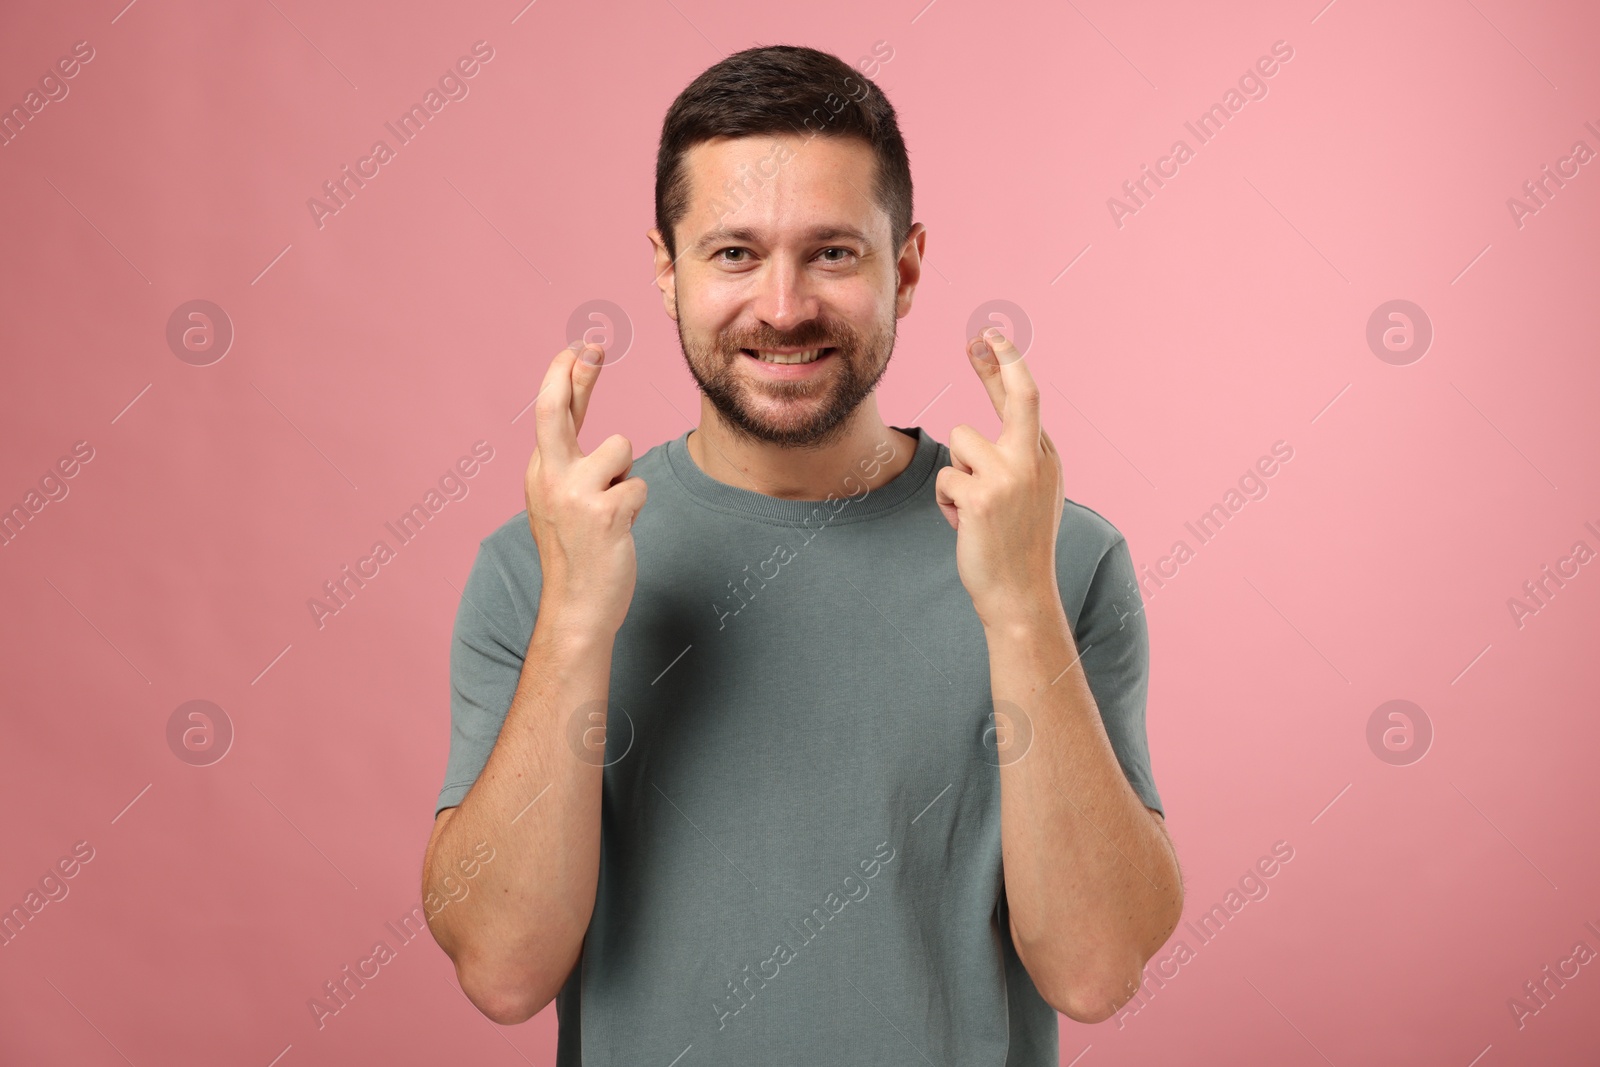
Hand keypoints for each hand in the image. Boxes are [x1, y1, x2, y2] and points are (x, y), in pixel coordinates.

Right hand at [524, 341, 647, 636]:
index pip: (552, 412)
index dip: (565, 375)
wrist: (576, 607)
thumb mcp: (562, 499)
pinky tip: (619, 530)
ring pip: (622, 450)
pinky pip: (639, 486)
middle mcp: (549, 478)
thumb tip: (581, 414)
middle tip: (593, 343)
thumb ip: (572, 457)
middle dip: (576, 373)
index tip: (581, 346)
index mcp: (539, 472)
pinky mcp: (604, 512)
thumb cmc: (577, 552)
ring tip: (611, 511)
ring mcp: (574, 495)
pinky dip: (637, 505)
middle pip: (556, 410)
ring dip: (626, 477)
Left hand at [934, 327, 1064, 628]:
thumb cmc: (1018, 547)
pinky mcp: (982, 495)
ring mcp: (1011, 475)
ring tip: (973, 510)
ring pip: (959, 443)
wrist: (1021, 596)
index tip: (991, 339)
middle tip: (981, 336)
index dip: (1005, 365)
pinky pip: (945, 479)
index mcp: (1046, 458)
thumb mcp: (1029, 496)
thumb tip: (978, 430)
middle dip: (1002, 360)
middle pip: (1019, 394)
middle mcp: (1035, 460)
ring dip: (956, 475)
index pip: (1024, 399)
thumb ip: (1015, 459)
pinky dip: (947, 503)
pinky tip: (966, 525)